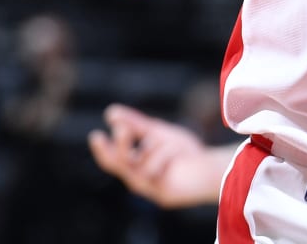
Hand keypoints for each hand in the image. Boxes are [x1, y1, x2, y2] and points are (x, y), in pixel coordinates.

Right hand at [87, 104, 218, 208]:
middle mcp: (137, 180)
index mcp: (134, 167)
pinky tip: (177, 154)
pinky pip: (156, 169)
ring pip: (140, 162)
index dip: (102, 149)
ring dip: (155, 145)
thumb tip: (110, 112)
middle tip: (122, 128)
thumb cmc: (184, 153)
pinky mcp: (161, 194)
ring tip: (170, 141)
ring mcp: (149, 188)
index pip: (112, 159)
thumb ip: (136, 125)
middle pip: (120, 164)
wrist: (211, 168)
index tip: (95, 135)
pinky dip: (166, 154)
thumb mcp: (158, 134)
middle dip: (120, 145)